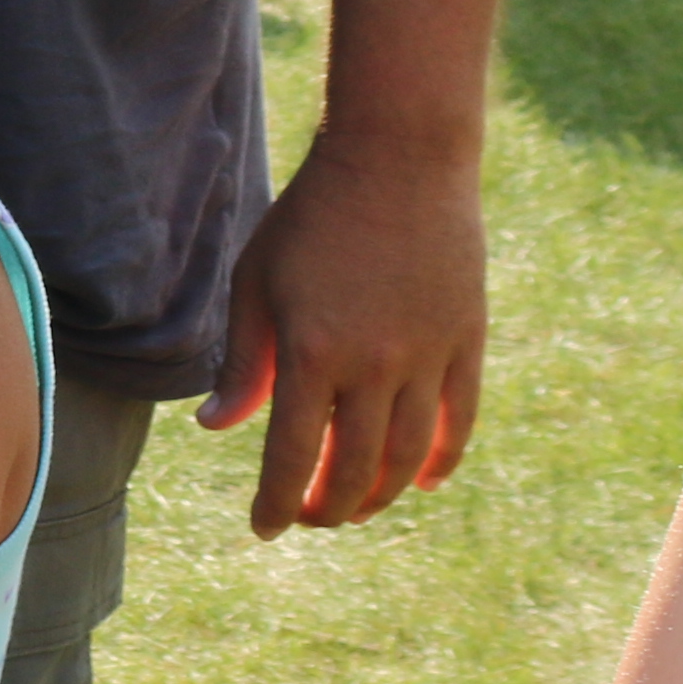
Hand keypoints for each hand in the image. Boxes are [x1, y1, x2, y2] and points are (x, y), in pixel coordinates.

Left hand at [203, 119, 489, 533]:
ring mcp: (427, 356)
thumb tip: (216, 427)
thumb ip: (244, 362)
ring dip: (381, 495)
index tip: (264, 526)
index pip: (289, 457)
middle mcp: (373, 365)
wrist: (399, 157)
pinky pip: (459, 421)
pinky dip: (441, 461)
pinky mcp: (466, 341)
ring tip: (357, 507)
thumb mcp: (258, 282)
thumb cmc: (313, 217)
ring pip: (407, 457)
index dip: (276, 503)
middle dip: (328, 508)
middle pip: (353, 470)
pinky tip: (422, 482)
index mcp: (311, 352)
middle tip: (312, 518)